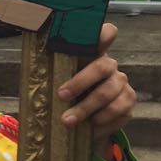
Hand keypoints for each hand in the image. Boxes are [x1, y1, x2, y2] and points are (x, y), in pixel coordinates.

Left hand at [58, 23, 136, 148]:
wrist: (83, 119)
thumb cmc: (67, 93)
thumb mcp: (57, 79)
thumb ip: (51, 69)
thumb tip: (32, 66)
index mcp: (92, 54)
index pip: (105, 34)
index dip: (101, 33)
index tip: (91, 34)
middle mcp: (110, 66)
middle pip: (102, 66)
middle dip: (80, 82)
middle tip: (61, 96)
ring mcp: (122, 84)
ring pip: (109, 92)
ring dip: (86, 108)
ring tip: (67, 121)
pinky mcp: (128, 103)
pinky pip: (119, 111)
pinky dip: (101, 121)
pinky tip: (89, 127)